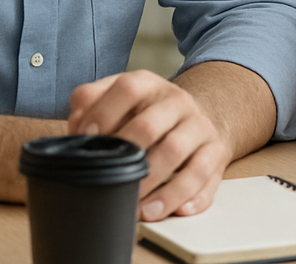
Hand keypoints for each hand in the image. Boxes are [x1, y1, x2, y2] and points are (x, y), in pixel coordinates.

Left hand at [68, 70, 228, 220]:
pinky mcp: (217, 151)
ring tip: (137, 207)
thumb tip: (78, 125)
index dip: (103, 113)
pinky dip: (192, 195)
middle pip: (150, 126)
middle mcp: (178, 102)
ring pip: (178, 153)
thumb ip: (92, 103)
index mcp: (150, 86)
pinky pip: (207, 175)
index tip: (88, 138)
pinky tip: (178, 210)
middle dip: (126, 156)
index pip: (128, 89)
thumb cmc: (146, 115)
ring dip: (154, 184)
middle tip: (110, 181)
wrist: (194, 118)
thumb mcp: (120, 100)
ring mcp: (200, 127)